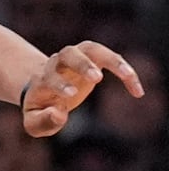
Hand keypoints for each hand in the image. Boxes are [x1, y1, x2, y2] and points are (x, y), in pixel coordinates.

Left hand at [21, 40, 143, 136]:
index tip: (71, 95)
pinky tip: (137, 92)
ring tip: (128, 75)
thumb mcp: (34, 120)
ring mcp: (77, 57)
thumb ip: (42, 121)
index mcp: (42, 79)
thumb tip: (58, 114)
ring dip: (111, 60)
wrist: (43, 87)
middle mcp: (58, 63)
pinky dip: (126, 73)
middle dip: (83, 64)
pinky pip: (113, 59)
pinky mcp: (95, 58)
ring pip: (93, 49)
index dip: (59, 84)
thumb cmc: (40, 107)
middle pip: (69, 54)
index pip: (49, 77)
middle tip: (97, 78)